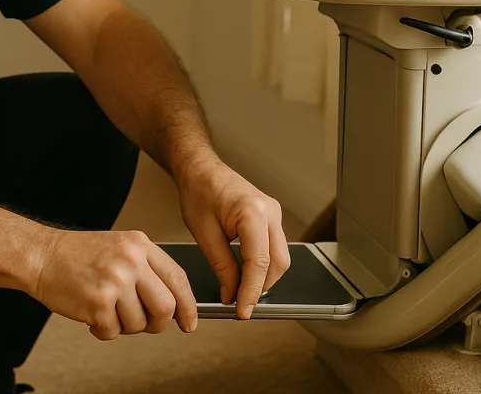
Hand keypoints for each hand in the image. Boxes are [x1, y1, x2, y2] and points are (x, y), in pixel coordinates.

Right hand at [30, 228, 197, 339]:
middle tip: (144, 323)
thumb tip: (173, 303)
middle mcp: (131, 261)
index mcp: (140, 245)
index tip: (190, 322)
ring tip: (107, 311)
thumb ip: (147, 269)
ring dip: (124, 326)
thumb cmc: (77, 254)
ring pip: (139, 324)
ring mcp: (115, 282)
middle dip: (158, 323)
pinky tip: (93, 315)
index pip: (178, 278)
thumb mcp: (120, 247)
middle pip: (166, 307)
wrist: (42, 255)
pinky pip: (113, 332)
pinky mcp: (98, 302)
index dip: (188, 305)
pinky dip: (103, 331)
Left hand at [176, 158, 289, 318]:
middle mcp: (270, 211)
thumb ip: (222, 266)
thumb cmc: (199, 192)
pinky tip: (247, 275)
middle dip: (261, 288)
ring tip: (242, 293)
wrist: (201, 169)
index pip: (259, 262)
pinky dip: (264, 265)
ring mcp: (274, 213)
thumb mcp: (204, 233)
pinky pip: (275, 247)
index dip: (251, 291)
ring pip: (281, 258)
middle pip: (278, 263)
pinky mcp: (271, 217)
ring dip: (264, 278)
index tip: (242, 310)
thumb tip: (232, 293)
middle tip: (241, 306)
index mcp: (252, 212)